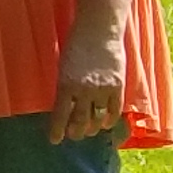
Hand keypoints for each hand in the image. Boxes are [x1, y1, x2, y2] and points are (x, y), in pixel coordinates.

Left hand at [51, 17, 130, 144]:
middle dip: (75, 132)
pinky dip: (109, 120)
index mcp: (65, 84)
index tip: (55, 141)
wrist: (99, 31)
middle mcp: (83, 90)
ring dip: (92, 128)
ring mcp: (102, 89)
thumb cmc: (76, 45)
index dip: (57, 130)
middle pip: (79, 120)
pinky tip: (104, 124)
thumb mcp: (63, 66)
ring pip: (97, 118)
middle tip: (73, 137)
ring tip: (88, 132)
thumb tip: (63, 107)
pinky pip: (114, 110)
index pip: (60, 114)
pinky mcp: (117, 86)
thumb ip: (64, 86)